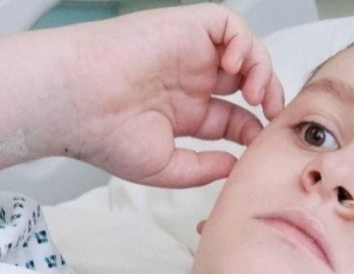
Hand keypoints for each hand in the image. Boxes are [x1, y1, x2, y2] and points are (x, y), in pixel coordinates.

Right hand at [59, 4, 283, 187]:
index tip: (261, 144)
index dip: (254, 128)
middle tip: (275, 114)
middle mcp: (189, 82)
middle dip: (267, 96)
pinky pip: (227, 25)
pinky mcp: (184, 28)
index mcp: (184, 113)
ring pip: (242, 51)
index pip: (232, 118)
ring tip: (258, 93)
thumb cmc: (107, 136)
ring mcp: (188, 54)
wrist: (78, 103)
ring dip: (261, 69)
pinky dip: (243, 40)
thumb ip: (205, 168)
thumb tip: (237, 165)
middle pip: (244, 82)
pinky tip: (237, 66)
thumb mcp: (166, 167)